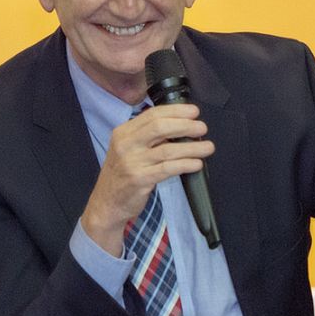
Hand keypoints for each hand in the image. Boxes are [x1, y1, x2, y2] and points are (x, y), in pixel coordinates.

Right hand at [80, 104, 213, 255]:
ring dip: (192, 148)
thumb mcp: (128, 150)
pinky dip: (185, 164)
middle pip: (160, 127)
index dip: (176, 111)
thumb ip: (147, 137)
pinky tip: (196, 164)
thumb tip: (179, 126)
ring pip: (168, 149)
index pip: (152, 114)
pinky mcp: (140, 179)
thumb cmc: (121, 175)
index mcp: (123, 132)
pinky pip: (168, 168)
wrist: (106, 204)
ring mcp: (132, 162)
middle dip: (185, 125)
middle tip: (202, 128)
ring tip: (208, 147)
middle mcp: (126, 144)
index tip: (193, 112)